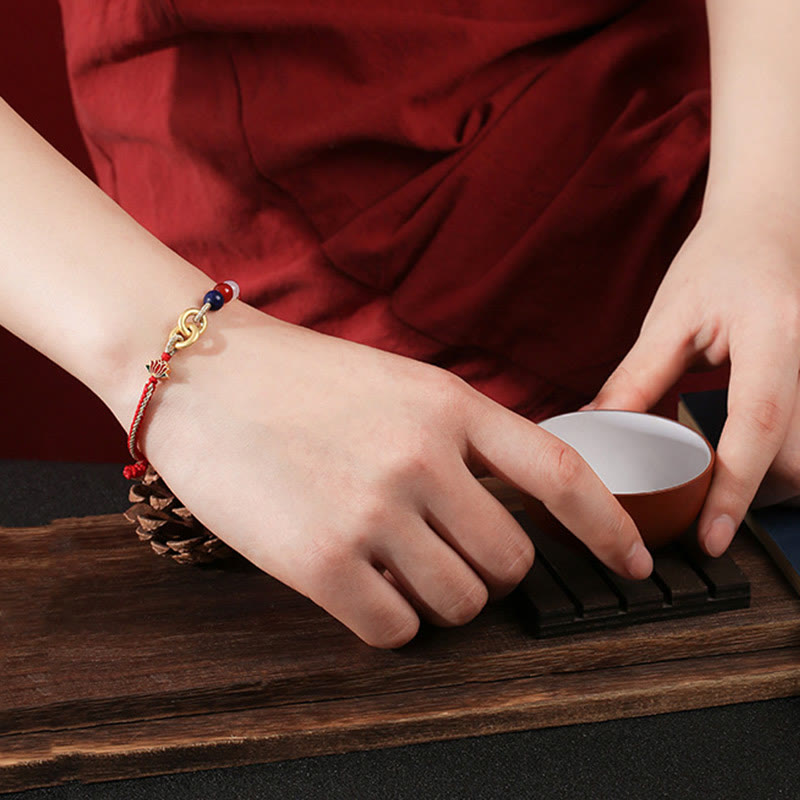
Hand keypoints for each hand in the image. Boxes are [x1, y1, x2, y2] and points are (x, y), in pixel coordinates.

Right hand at [116, 299, 651, 647]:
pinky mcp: (320, 561)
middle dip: (489, 572)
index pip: (559, 476)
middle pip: (510, 563)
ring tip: (393, 563)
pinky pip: (395, 629)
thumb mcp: (399, 383)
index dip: (608, 527)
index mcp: (450, 404)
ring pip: (459, 603)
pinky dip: (389, 619)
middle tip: (447, 556)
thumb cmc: (300, 379)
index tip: (634, 562)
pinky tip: (359, 583)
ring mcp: (373, 510)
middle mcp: (422, 458)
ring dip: (438, 598)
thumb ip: (461, 437)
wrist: (201, 373)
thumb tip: (510, 506)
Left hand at [587, 213, 799, 555]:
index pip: (758, 425)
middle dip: (755, 500)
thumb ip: (637, 378)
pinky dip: (780, 463)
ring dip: (771, 487)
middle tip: (703, 519)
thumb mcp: (671, 318)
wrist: (773, 226)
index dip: (735, 490)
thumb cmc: (722, 262)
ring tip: (721, 495)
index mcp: (772, 338)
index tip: (710, 538)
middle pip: (799, 459)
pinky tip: (746, 463)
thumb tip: (596, 431)